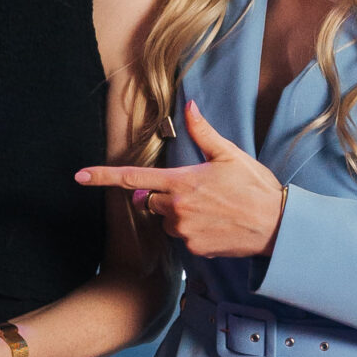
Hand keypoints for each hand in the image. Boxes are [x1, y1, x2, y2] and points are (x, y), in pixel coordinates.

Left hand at [76, 101, 286, 258]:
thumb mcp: (230, 155)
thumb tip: (189, 107)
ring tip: (212, 210)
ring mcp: (183, 230)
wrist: (277, 225)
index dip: (103, 177)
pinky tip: (216, 225)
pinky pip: (181, 238)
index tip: (79, 176)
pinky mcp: (192, 249)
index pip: (133, 177)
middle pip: (149, 201)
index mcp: (182, 181)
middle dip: (164, 196)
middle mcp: (177, 208)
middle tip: (198, 193)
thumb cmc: (255, 188)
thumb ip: (203, 133)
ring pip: (166, 221)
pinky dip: (193, 231)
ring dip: (179, 215)